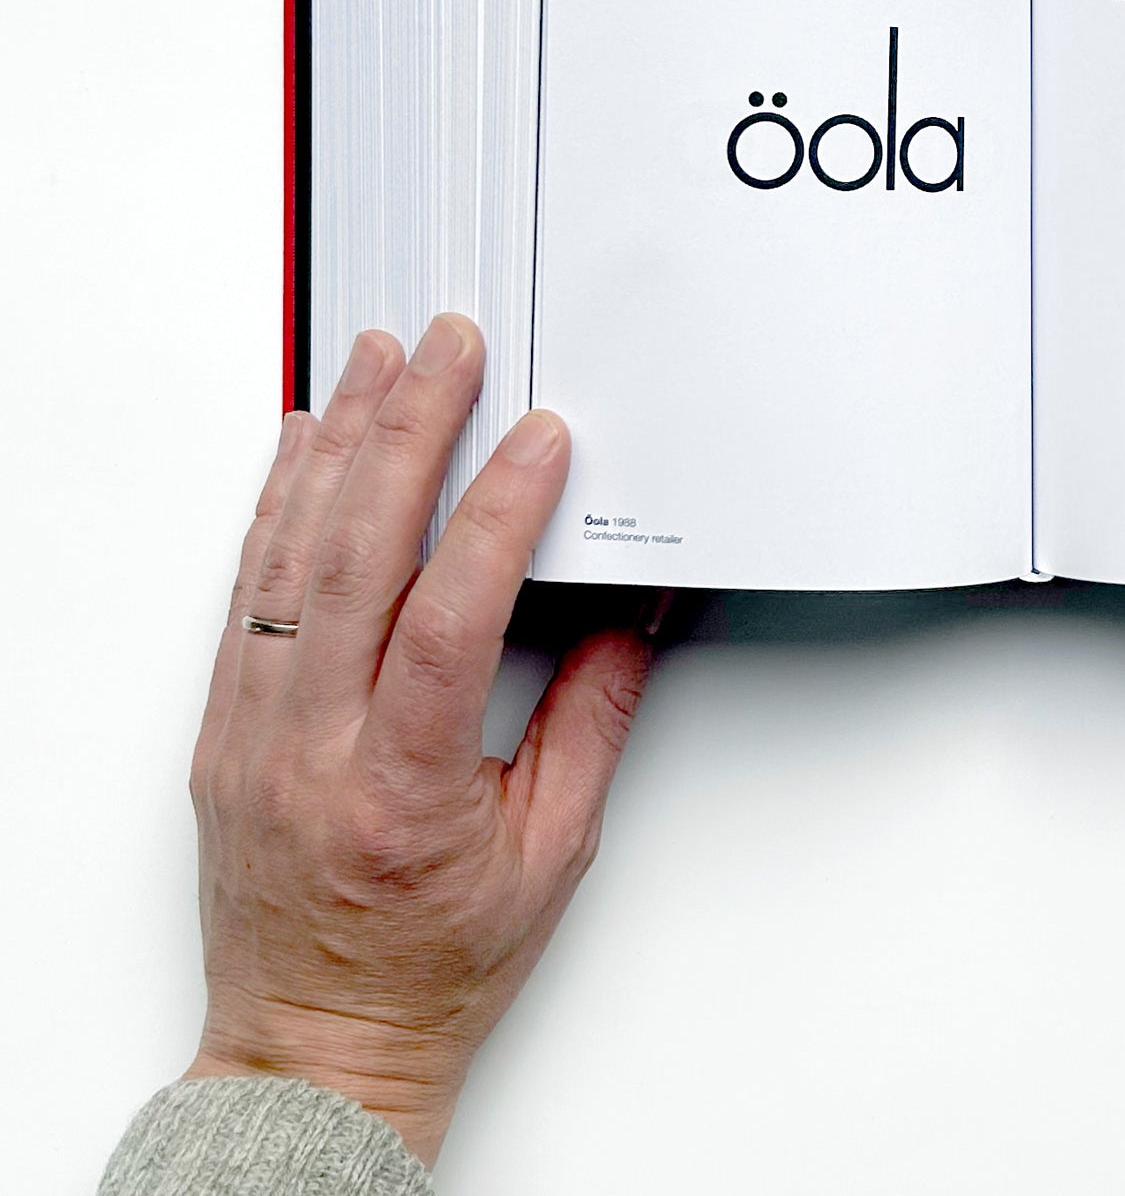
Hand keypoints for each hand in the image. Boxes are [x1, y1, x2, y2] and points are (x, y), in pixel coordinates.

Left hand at [186, 316, 659, 1165]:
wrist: (315, 1044)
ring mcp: (251, 735)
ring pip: (287, 559)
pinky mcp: (222, 728)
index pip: (449, 620)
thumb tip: (633, 610)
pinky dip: (274, 505)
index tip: (540, 439)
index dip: (497, 516)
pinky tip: (300, 444)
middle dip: (406, 433)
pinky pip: (244, 594)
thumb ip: (595, 717)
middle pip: (354, 559)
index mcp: (403, 789)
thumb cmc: (434, 965)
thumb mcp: (550, 853)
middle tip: (445, 349)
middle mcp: (310, 751)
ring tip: (374, 361)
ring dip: (336, 446)